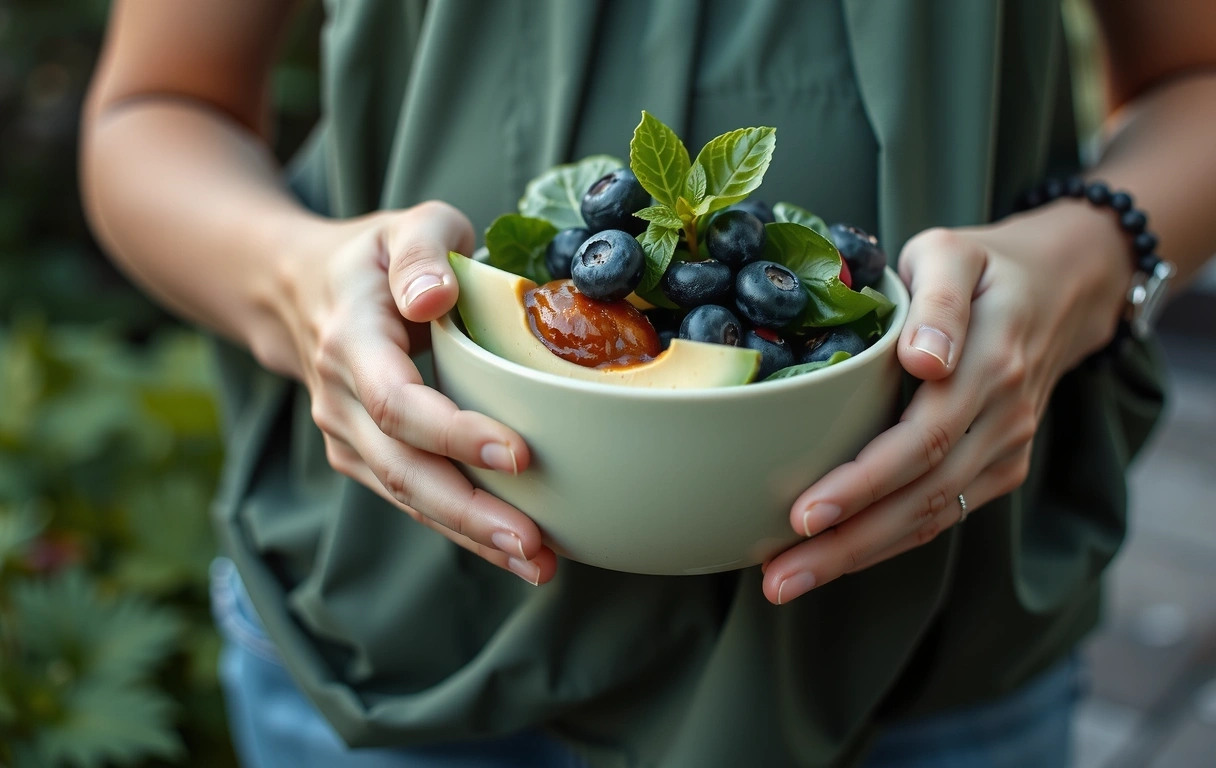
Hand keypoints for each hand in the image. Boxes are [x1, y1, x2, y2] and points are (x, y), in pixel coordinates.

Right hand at [255, 201, 556, 584]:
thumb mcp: (402, 226)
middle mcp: (340, 399)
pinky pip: (412, 498)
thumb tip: (435, 297)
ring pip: (407, 496)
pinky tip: (512, 549)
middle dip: (469, 513)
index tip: (518, 454)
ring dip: (471, 535)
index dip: (454, 435)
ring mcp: (347, 436)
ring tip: (538, 562)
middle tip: (533, 543)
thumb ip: (422, 250)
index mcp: (351, 340)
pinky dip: (461, 528)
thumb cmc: (371, 258)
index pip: (398, 402)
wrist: (299, 292)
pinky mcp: (365, 457)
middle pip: (402, 470)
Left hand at [761, 201, 1134, 603]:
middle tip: (777, 578)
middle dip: (846, 544)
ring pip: (931, 517)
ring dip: (859, 556)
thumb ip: (939, 299)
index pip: (922, 440)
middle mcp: (1003, 417)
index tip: (804, 514)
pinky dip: (887, 542)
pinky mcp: (1000, 467)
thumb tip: (926, 359)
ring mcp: (1006, 448)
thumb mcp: (954, 251)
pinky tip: (834, 558)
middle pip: (921, 497)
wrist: (1061, 286)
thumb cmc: (984, 264)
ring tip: (789, 580)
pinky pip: (942, 513)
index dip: (863, 483)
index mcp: (990, 364)